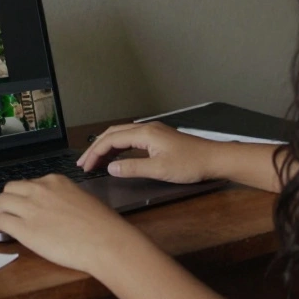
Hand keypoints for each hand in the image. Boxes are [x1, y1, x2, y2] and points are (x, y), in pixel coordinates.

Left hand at [0, 174, 141, 273]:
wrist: (105, 241)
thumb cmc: (102, 224)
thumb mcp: (83, 199)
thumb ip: (64, 198)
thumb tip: (56, 206)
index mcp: (55, 181)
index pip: (29, 183)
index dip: (24, 194)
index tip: (25, 203)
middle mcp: (40, 190)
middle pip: (10, 188)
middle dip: (9, 200)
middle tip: (11, 211)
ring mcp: (30, 209)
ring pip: (2, 202)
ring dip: (0, 210)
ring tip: (2, 219)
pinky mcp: (24, 229)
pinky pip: (1, 221)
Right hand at [78, 122, 215, 183]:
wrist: (214, 159)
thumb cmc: (191, 164)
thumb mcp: (159, 170)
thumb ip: (132, 168)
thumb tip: (111, 169)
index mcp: (145, 133)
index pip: (111, 140)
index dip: (95, 153)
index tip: (85, 166)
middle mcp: (147, 129)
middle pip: (113, 134)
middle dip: (96, 148)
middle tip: (84, 163)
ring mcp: (153, 132)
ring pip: (122, 135)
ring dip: (107, 147)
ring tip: (95, 161)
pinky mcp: (158, 139)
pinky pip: (131, 139)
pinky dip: (118, 148)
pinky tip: (116, 158)